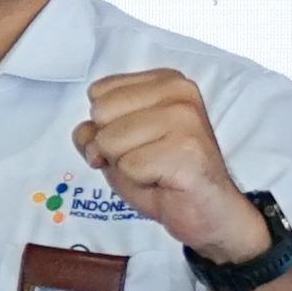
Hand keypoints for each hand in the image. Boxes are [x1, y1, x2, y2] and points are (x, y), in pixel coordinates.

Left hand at [74, 70, 265, 263]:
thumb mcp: (117, 145)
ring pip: (110, 140)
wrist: (204, 210)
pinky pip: (128, 165)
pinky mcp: (186, 149)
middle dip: (112, 145)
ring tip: (154, 168)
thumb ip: (93, 131)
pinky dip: (139, 180)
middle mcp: (179, 91)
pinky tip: (163, 180)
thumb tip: (86, 134)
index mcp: (164, 80)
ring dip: (125, 165)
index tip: (135, 139)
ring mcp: (185, 119)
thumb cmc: (161, 174)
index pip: (98, 92)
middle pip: (100, 113)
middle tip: (145, 157)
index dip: (105, 124)